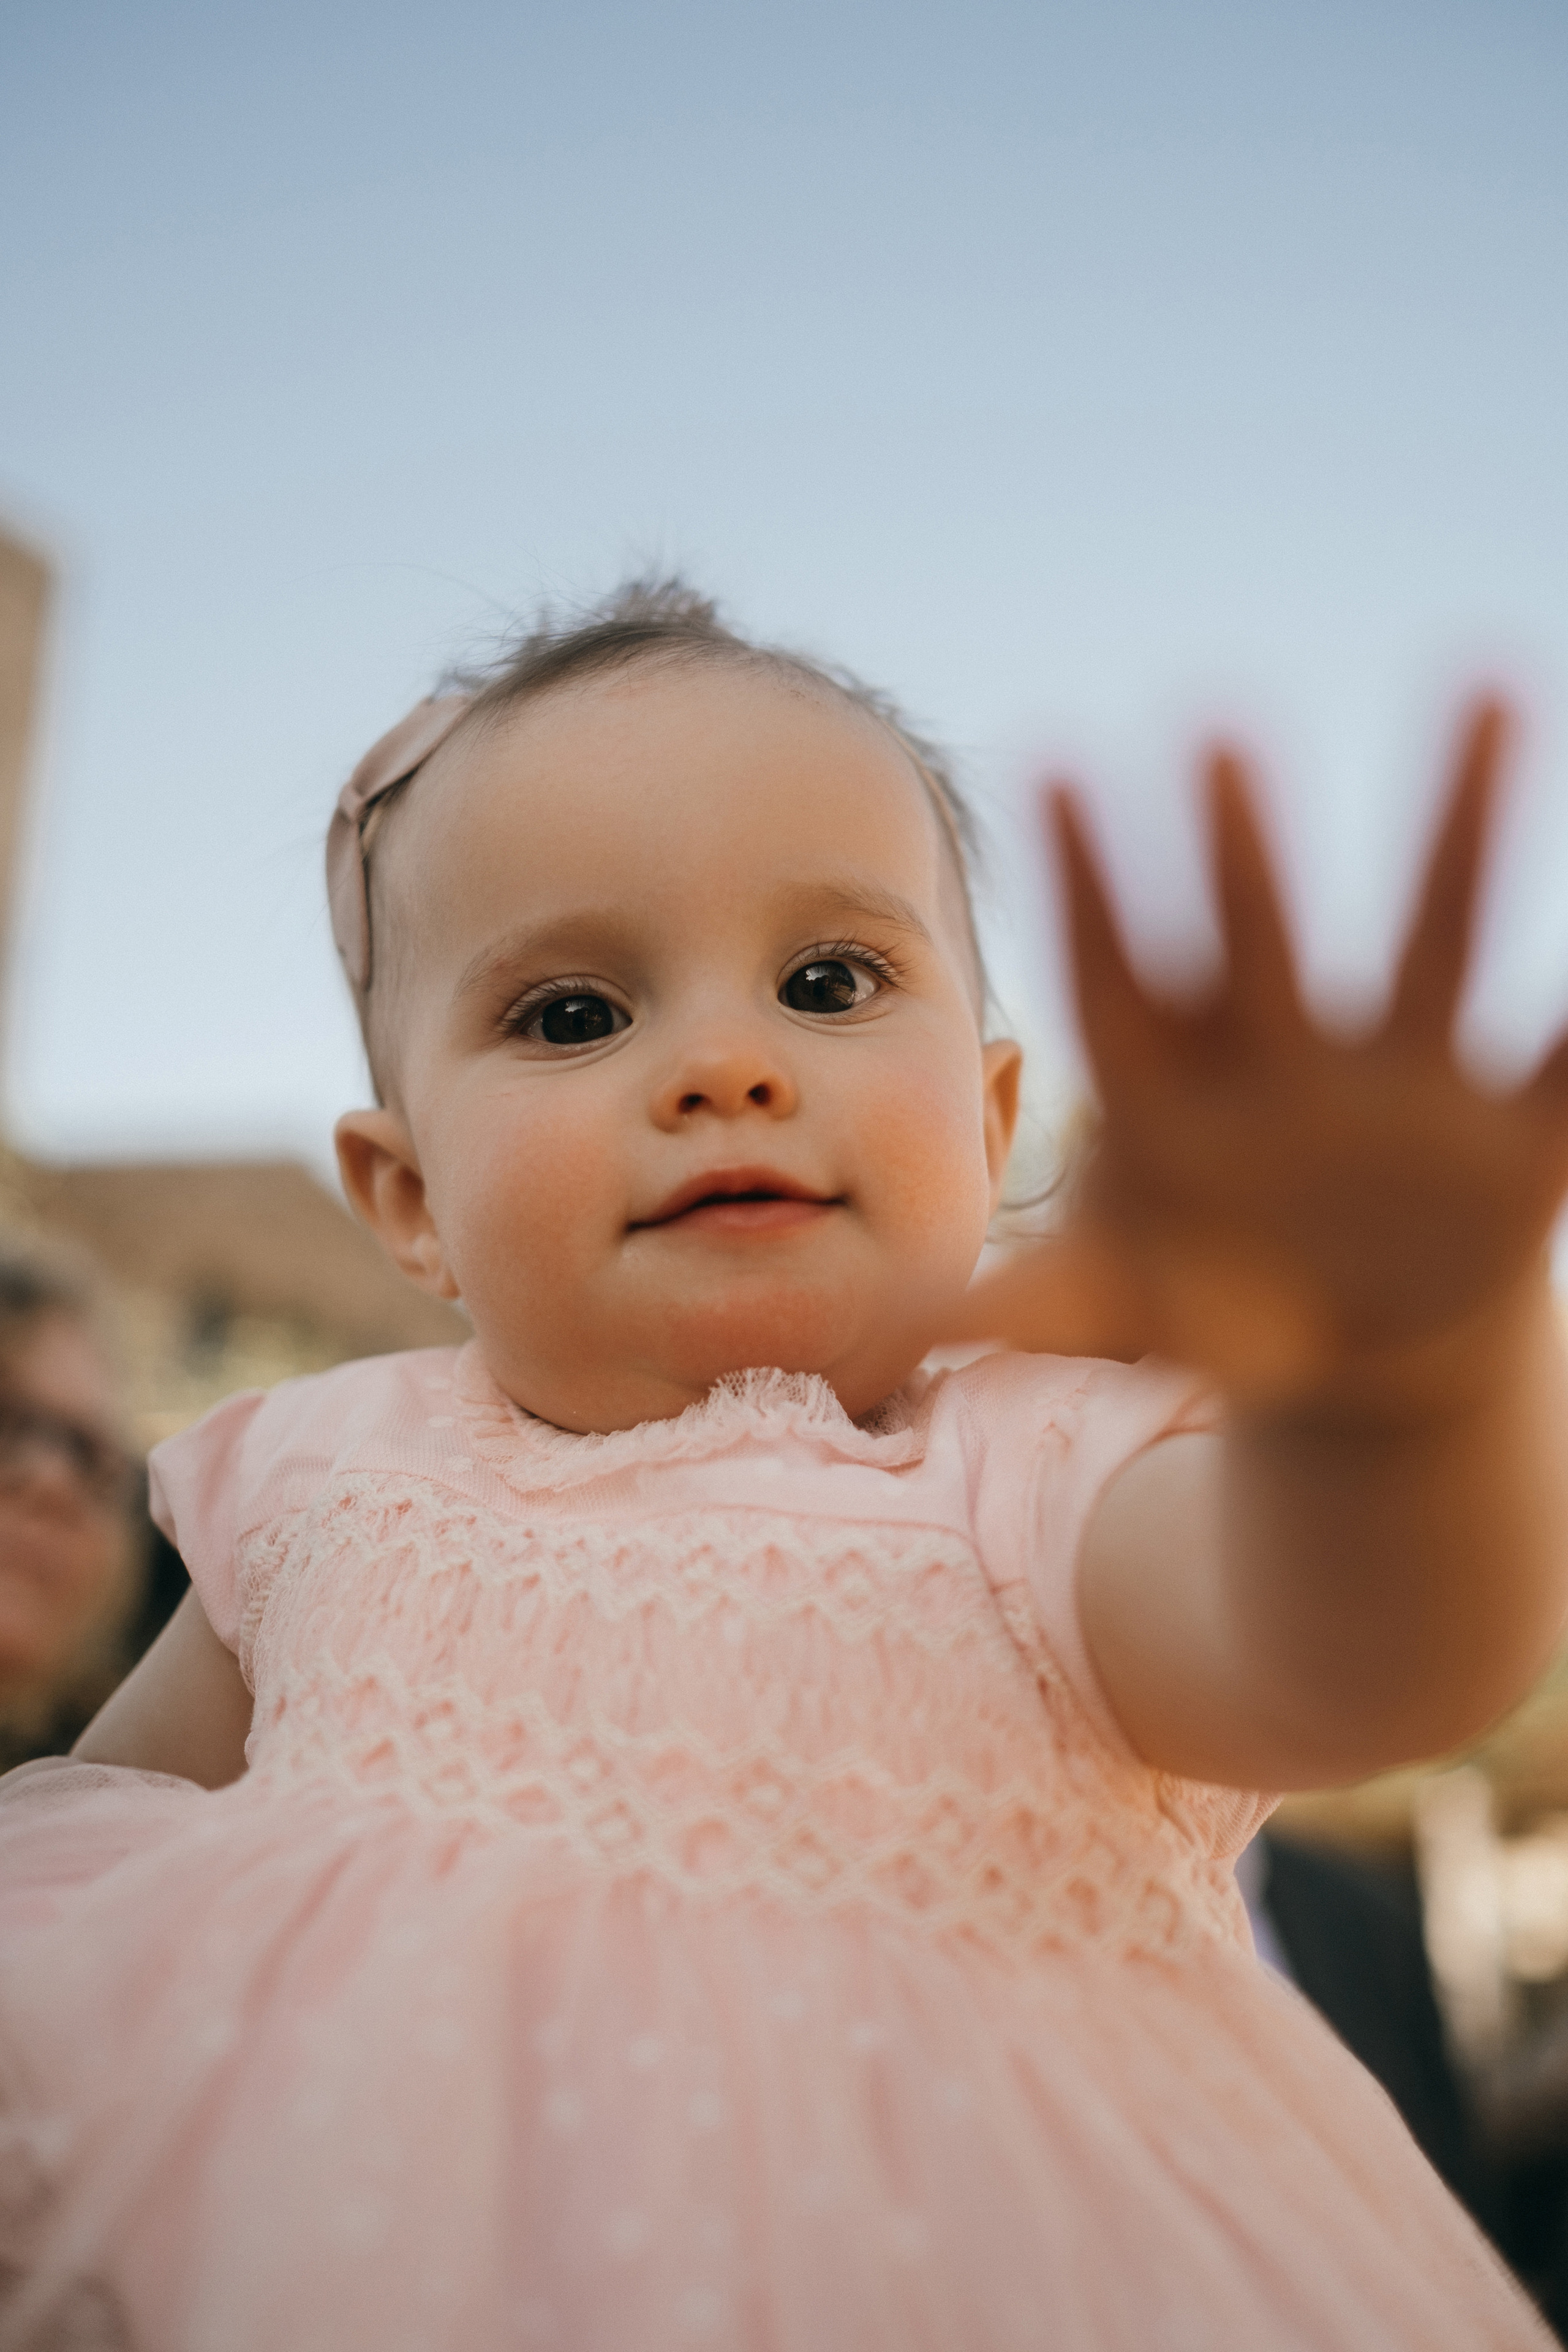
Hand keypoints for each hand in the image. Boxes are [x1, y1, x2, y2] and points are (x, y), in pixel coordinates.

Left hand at [944, 702, 1567, 1404]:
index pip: (1115, 970)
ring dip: (1463, 821)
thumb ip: (1043, 1304)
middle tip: (1214, 731)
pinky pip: (1560, 1075)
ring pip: (1439, 936)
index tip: (1041, 768)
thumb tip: (915, 1325)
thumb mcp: (1123, 1303)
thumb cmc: (1208, 1298)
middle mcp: (1294, 1050)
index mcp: (1184, 1086)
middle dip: (1239, 849)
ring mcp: (1409, 1080)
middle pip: (1262, 932)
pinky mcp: (1510, 1140)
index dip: (1084, 882)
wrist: (1348, 1343)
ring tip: (1488, 689)